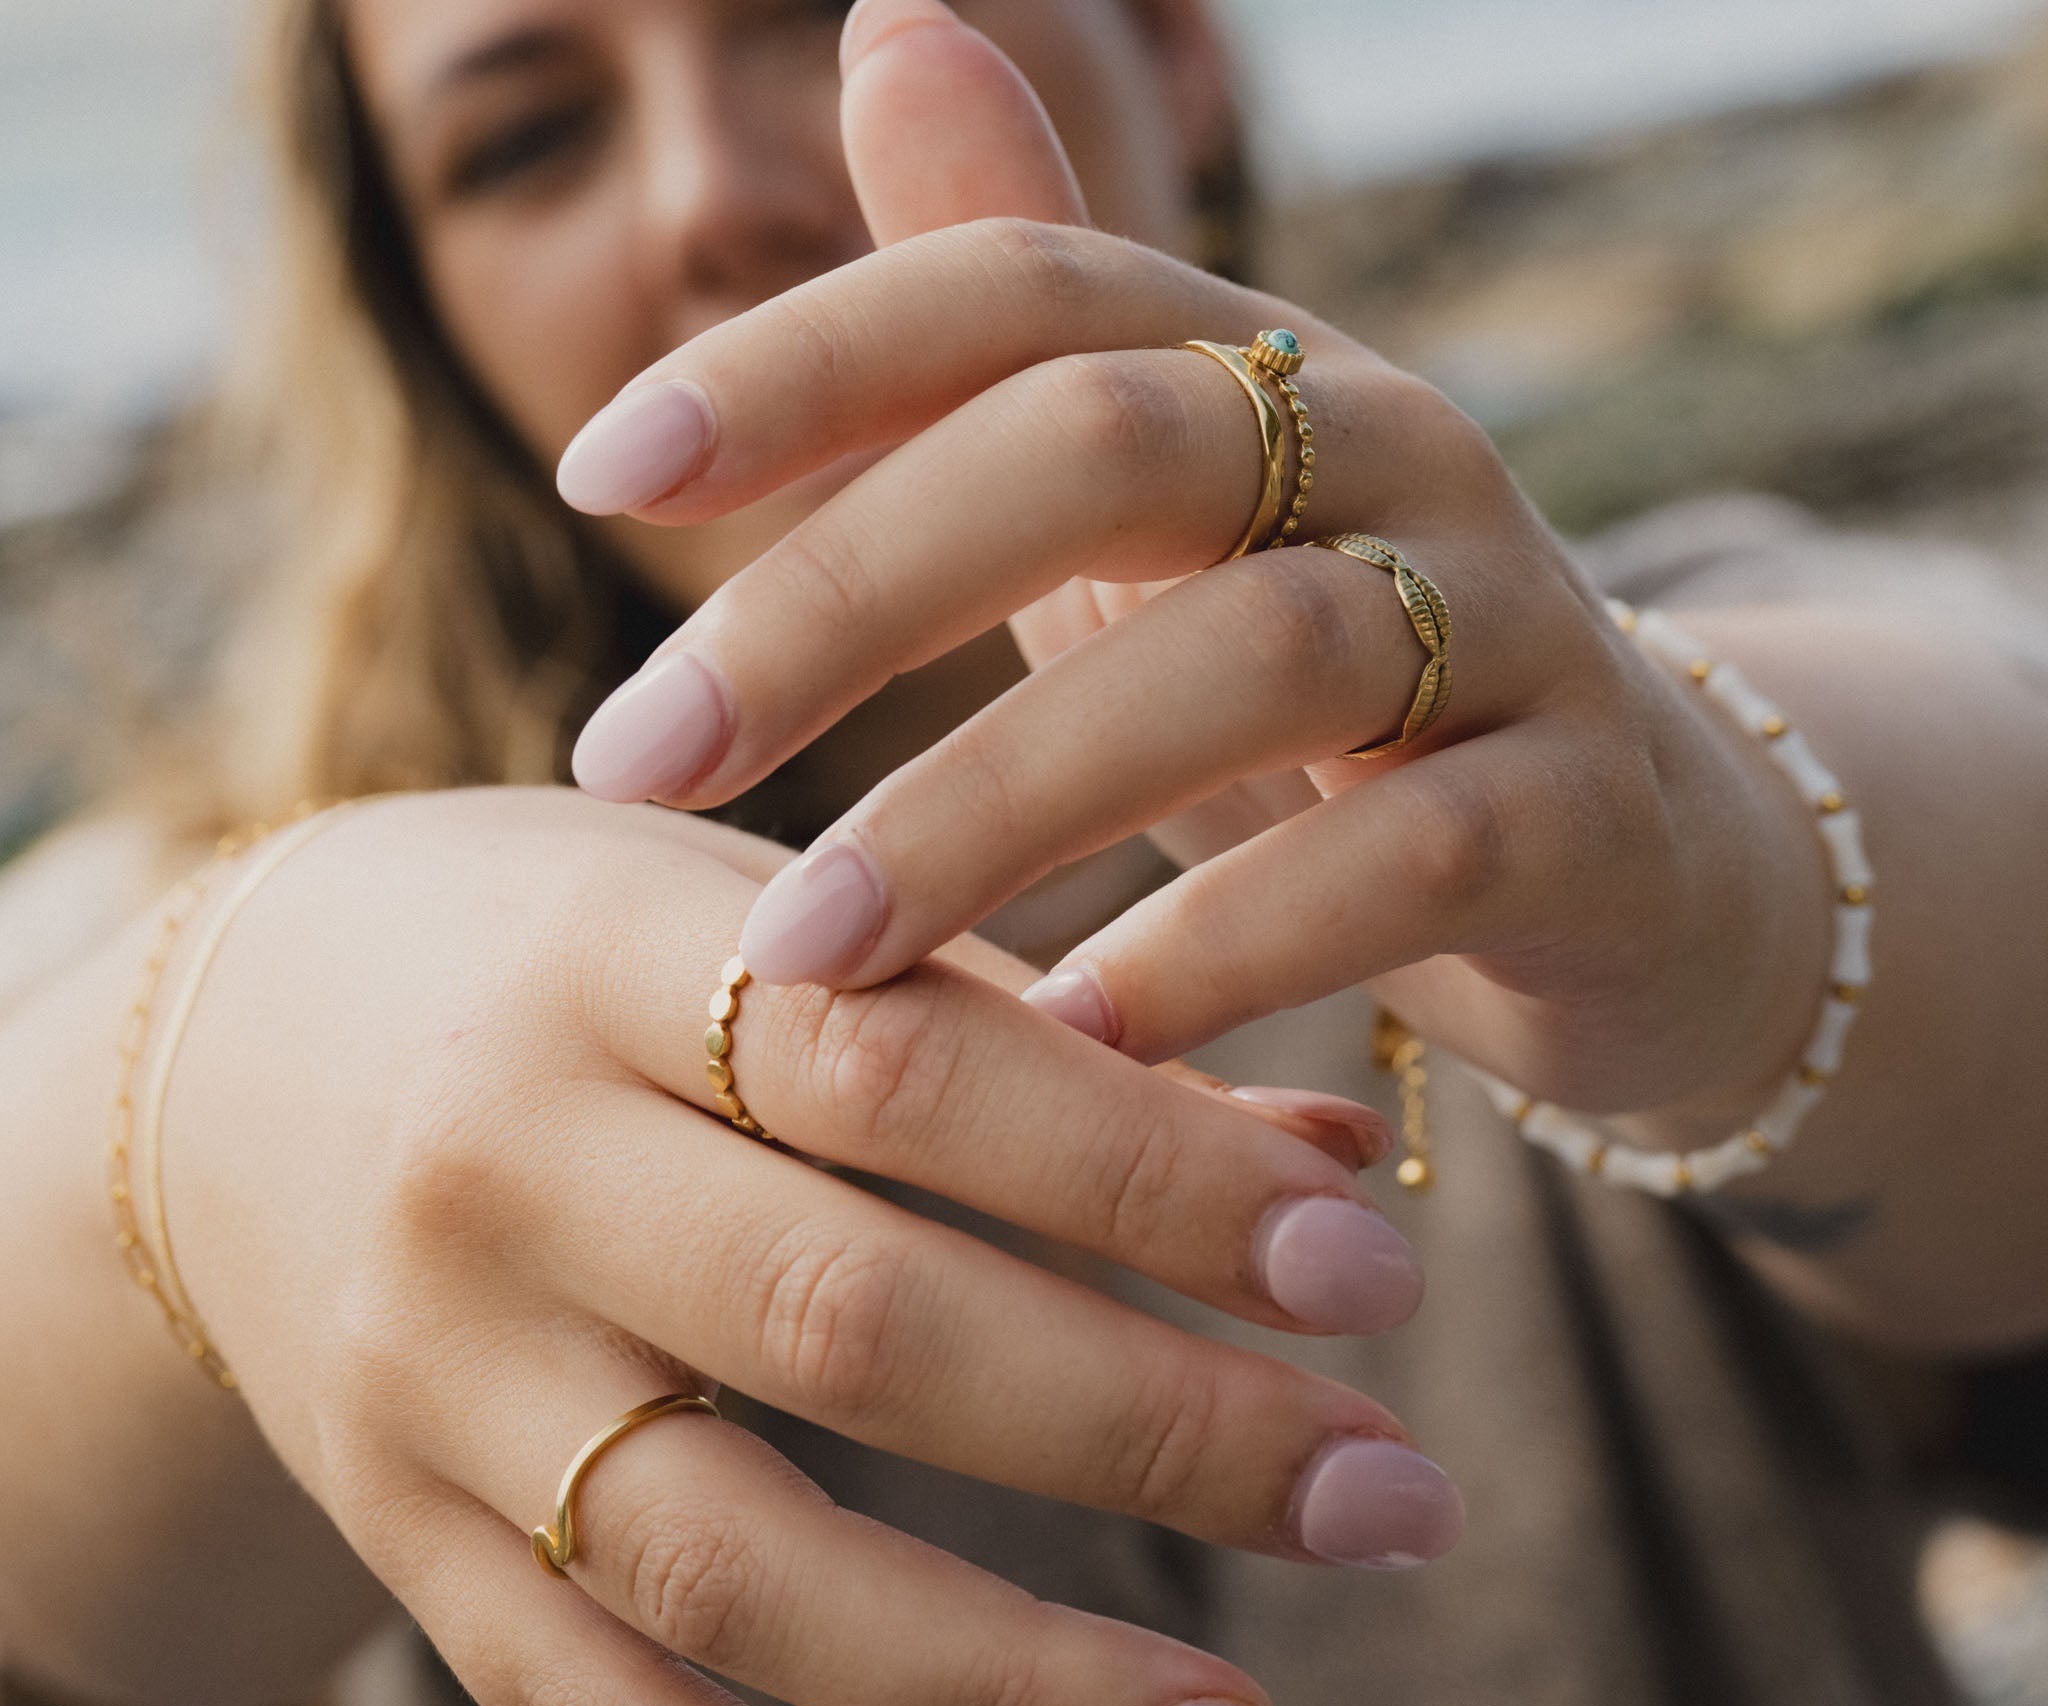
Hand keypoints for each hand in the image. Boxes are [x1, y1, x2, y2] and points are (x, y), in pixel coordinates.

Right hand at [164, 789, 1457, 1705]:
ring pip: (728, 1561)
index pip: (908, 1068)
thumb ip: (1035, 1036)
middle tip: (1398, 1500)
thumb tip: (1329, 1174)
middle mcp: (501, 1169)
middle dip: (1149, 1430)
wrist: (251, 1048)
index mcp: (611, 954)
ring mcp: (430, 1375)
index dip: (1143, 1177)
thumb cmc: (586, 956)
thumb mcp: (783, 927)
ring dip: (1013, 1679)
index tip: (1371, 1272)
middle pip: (847, 1322)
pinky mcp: (400, 1529)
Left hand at [562, 0, 1832, 1134]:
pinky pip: (1408, 865)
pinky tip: (1070, 1033)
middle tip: (634, 755)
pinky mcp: (1589, 814)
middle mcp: (1393, 452)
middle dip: (846, 595)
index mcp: (1261, 372)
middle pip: (1109, 447)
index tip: (593, 475)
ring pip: (1250, 659)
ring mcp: (1513, 627)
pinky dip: (1228, 947)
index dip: (804, 358)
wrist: (1629, 870)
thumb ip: (1013, 338)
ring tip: (807, 947)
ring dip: (996, 806)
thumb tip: (887, 20)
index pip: (1022, 293)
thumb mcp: (1159, 529)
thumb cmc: (1333, 711)